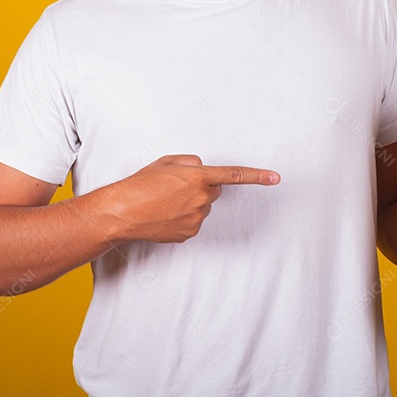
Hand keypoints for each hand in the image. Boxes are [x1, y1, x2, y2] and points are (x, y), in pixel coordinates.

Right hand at [112, 154, 279, 243]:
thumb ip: (190, 162)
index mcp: (198, 177)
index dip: (257, 176)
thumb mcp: (166, 162)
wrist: (121, 212)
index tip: (275, 178)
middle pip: (213, 191)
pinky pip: (192, 223)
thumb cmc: (139, 184)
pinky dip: (182, 219)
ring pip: (202, 208)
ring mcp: (196, 218)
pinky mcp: (189, 234)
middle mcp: (201, 198)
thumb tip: (201, 169)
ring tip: (163, 202)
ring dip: (189, 204)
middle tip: (176, 188)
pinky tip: (164, 216)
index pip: (234, 175)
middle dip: (201, 188)